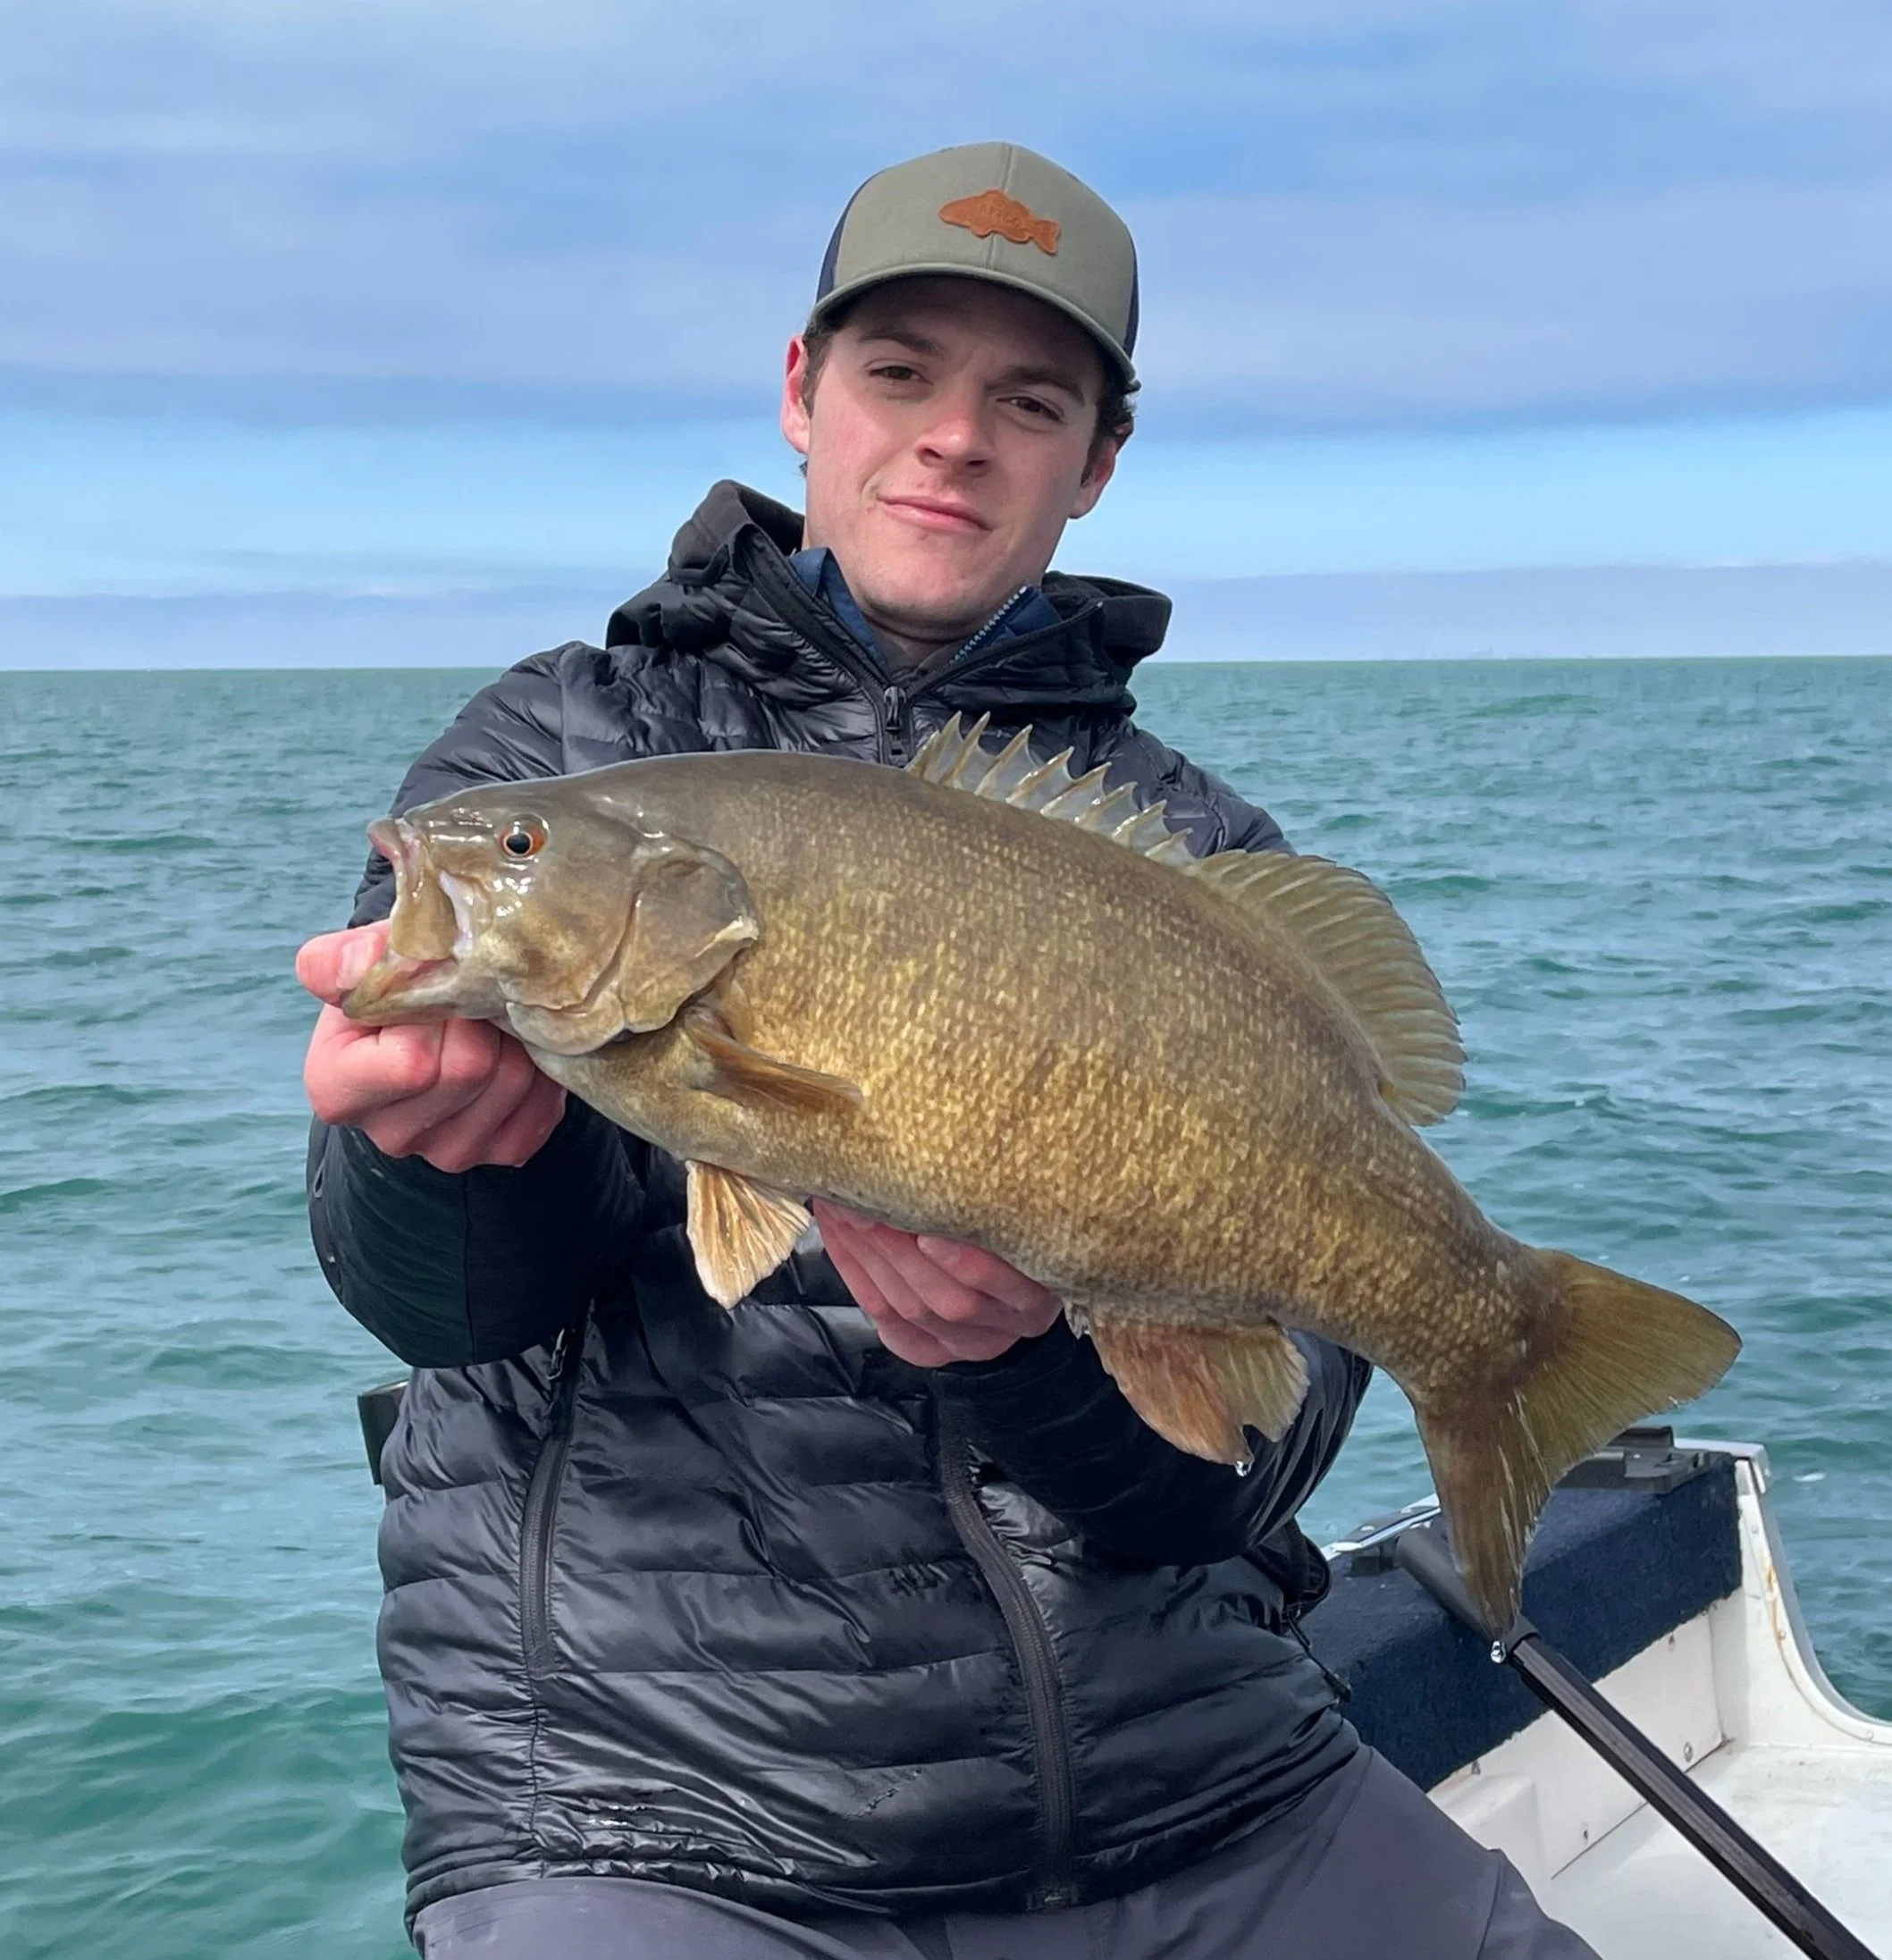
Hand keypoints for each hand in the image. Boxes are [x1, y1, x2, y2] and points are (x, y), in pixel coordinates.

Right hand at [297, 922, 566, 1172]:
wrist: (436, 1010)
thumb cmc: (395, 982)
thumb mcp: (363, 961)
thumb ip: (344, 960)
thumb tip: (360, 966)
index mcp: (337, 1089)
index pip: (411, 1063)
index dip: (436, 1012)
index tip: (438, 982)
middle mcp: (388, 1132)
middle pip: (468, 1069)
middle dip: (482, 1017)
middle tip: (478, 990)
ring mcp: (447, 1152)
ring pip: (512, 1082)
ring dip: (515, 1037)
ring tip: (495, 1015)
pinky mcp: (500, 1152)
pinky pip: (541, 1109)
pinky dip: (540, 1071)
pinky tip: (517, 1047)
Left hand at [812, 1199, 1062, 1366]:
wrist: (1013, 1287)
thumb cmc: (1011, 1235)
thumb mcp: (1019, 1216)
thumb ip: (993, 1200)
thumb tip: (939, 1153)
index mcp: (1039, 1294)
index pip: (1003, 1283)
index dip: (964, 1261)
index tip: (927, 1227)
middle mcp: (1004, 1325)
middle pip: (947, 1300)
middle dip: (895, 1247)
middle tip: (860, 1200)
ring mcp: (965, 1343)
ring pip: (908, 1308)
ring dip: (865, 1254)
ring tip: (841, 1208)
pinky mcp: (928, 1349)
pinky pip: (882, 1316)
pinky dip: (853, 1271)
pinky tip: (837, 1234)